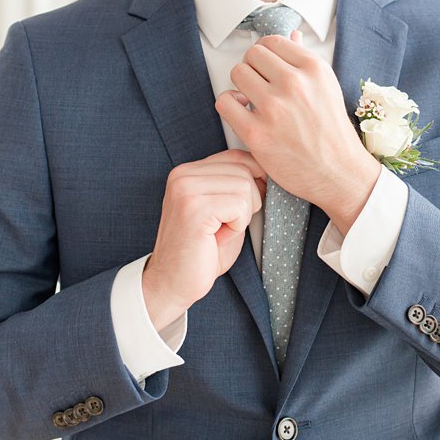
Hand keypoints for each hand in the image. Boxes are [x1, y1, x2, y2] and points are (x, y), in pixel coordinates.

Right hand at [142, 149, 266, 329]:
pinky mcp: (194, 208)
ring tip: (219, 232)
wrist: (172, 284)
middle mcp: (183, 174)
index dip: (254, 180)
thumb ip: (236, 185)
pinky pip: (240, 205)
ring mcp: (186, 189)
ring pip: (245, 187)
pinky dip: (237, 226)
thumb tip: (268, 169)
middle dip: (248, 203)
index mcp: (188, 171)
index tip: (245, 207)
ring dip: (242, 216)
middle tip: (225, 226)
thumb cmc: (202, 251)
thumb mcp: (222, 210)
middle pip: (245, 170)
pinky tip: (217, 238)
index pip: (237, 156)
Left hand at [216, 32, 380, 232]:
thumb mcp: (327, 87)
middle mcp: (294, 84)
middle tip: (260, 85)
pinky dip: (230, 105)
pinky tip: (243, 113)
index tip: (267, 67)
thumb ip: (305, 61)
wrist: (339, 173)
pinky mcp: (256, 133)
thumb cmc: (332, 132)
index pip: (272, 41)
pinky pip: (225, 102)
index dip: (266, 54)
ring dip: (241, 86)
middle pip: (252, 55)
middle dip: (253, 68)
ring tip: (253, 99)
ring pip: (237, 73)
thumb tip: (290, 35)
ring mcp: (274, 108)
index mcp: (314, 68)